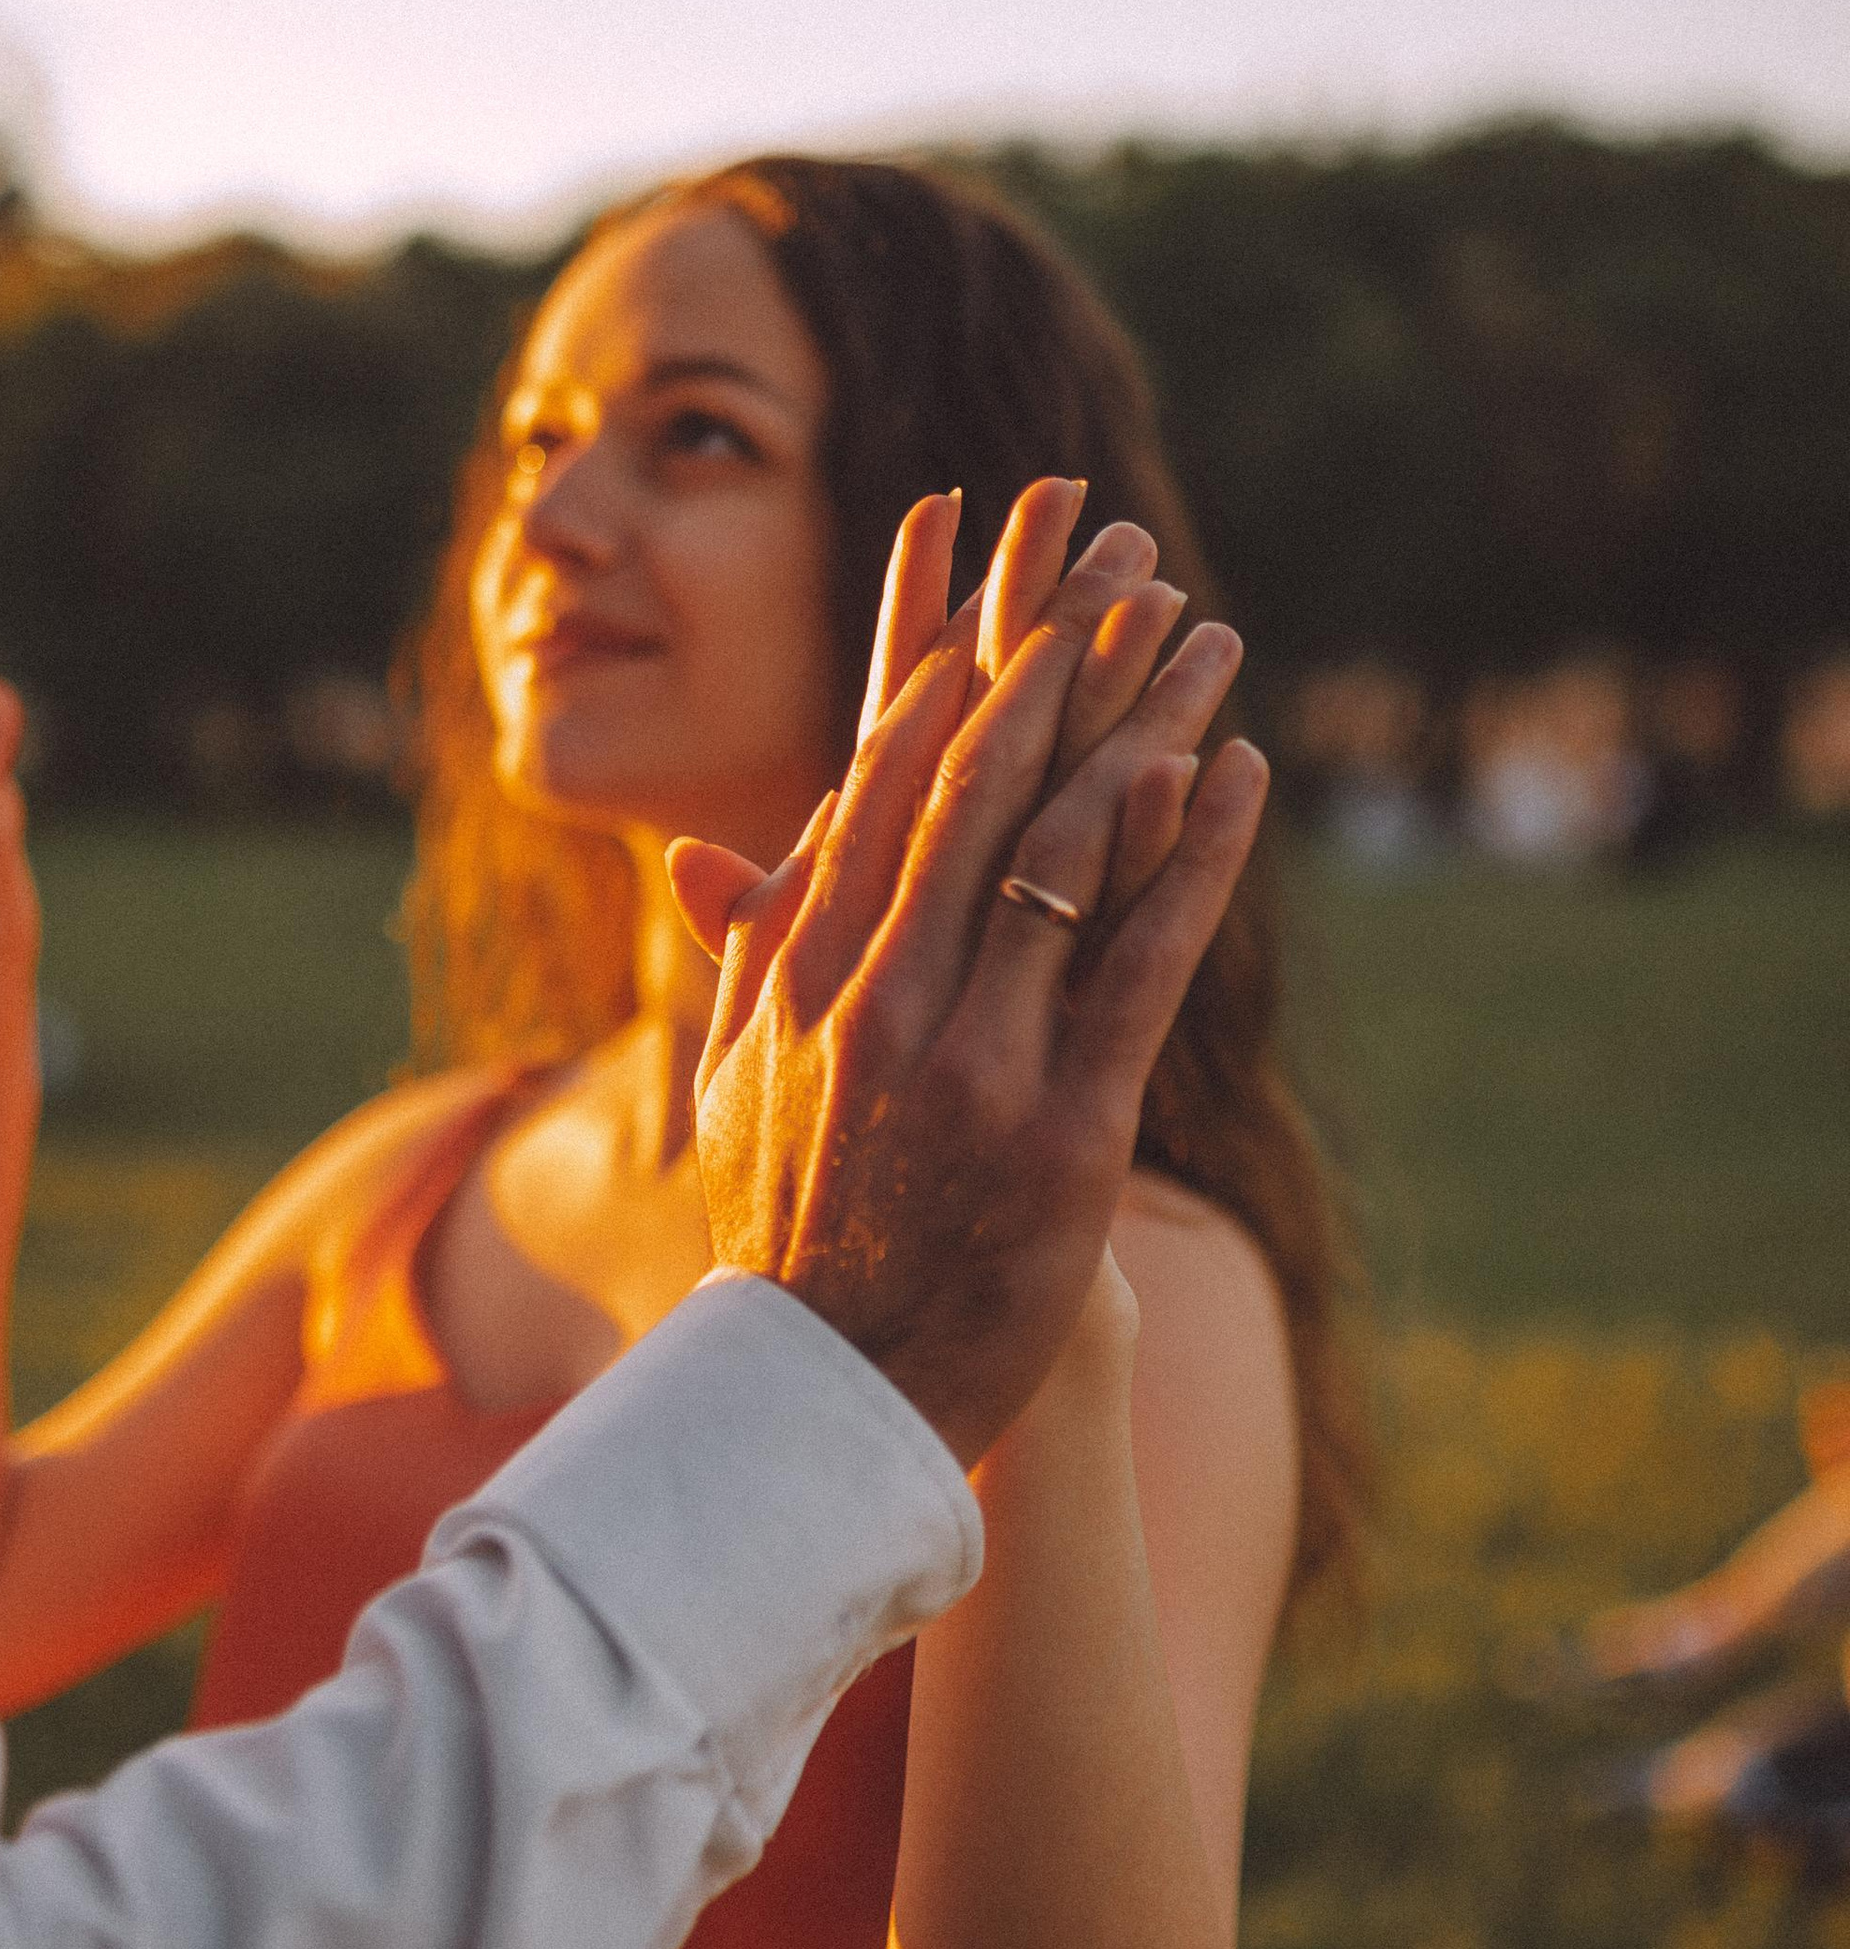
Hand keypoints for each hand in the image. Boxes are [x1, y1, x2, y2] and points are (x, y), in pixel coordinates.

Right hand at [669, 484, 1266, 1473]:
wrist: (831, 1402)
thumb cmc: (793, 1235)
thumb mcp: (739, 1082)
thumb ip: (746, 959)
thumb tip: (714, 855)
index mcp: (802, 972)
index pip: (876, 774)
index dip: (934, 650)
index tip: (981, 552)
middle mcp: (878, 997)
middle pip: (978, 780)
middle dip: (1051, 647)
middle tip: (1113, 546)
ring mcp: (969, 1061)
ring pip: (1066, 849)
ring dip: (1142, 721)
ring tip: (1201, 625)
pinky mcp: (1060, 1131)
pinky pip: (1141, 965)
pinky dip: (1190, 860)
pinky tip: (1233, 772)